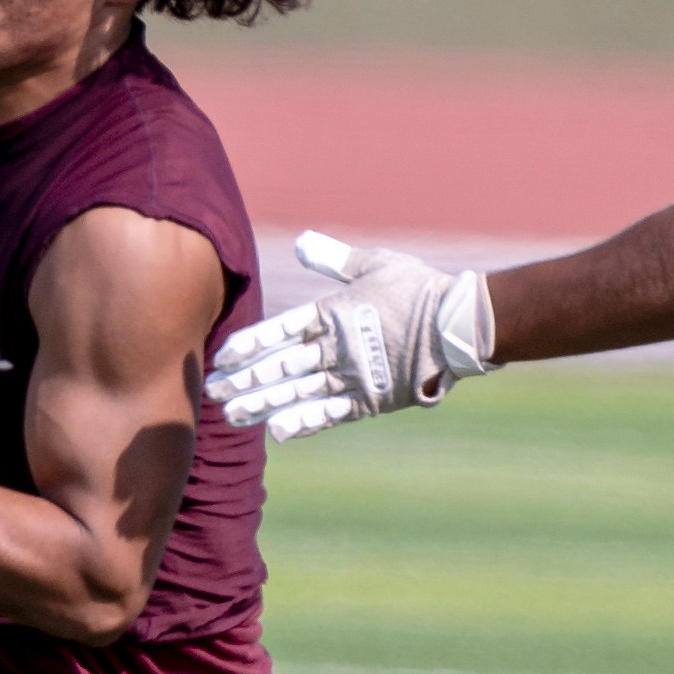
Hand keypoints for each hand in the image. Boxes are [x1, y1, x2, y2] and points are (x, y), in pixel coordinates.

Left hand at [203, 231, 497, 442]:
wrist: (461, 325)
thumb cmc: (420, 289)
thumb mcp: (375, 264)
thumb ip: (335, 259)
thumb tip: (302, 242)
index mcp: (335, 312)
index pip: (281, 330)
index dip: (250, 344)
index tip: (222, 357)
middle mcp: (338, 347)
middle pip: (282, 366)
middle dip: (246, 380)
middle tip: (213, 392)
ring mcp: (354, 376)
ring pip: (300, 393)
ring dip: (264, 404)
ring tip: (233, 416)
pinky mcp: (373, 399)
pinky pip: (333, 413)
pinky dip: (305, 423)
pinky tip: (278, 431)